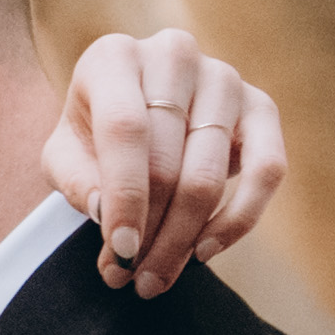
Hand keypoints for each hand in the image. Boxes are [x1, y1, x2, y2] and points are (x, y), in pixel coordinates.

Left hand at [47, 31, 286, 296]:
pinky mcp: (261, 106)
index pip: (125, 130)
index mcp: (114, 57)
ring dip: (184, 237)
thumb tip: (107, 214)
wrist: (137, 110)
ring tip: (157, 277)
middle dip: (151, 230)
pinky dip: (240, 218)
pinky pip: (268, 169)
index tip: (120, 250)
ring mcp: (224, 77)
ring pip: (210, 173)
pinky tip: (204, 251)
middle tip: (134, 278)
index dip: (125, 196)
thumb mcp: (65, 154)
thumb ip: (77, 180)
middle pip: (168, 160)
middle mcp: (173, 56)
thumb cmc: (93, 135)